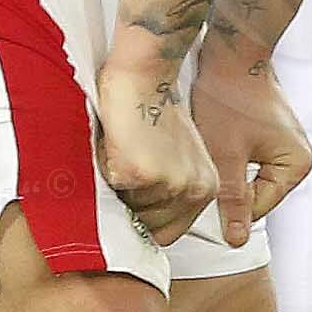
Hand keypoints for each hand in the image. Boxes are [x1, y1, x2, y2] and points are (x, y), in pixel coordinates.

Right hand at [93, 55, 219, 250]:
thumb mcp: (177, 160)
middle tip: (124, 174)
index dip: (145, 223)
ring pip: (127, 211)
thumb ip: (170, 192)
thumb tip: (144, 223)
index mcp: (206, 186)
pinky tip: (114, 150)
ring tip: (123, 158)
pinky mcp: (141, 174)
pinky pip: (110, 191)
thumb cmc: (155, 113)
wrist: (144, 79)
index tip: (130, 209)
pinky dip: (105, 175)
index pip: (171, 232)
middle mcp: (193, 189)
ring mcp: (168, 183)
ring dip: (116, 192)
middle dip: (129, 207)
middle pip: (148, 228)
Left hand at [190, 50, 311, 249]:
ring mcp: (287, 147)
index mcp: (296, 166)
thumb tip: (235, 240)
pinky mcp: (272, 138)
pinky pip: (249, 162)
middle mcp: (299, 158)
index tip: (200, 190)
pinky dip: (229, 158)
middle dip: (227, 186)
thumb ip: (232, 201)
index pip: (256, 209)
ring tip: (209, 152)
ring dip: (226, 172)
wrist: (231, 55)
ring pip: (249, 179)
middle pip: (255, 195)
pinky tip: (215, 142)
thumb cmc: (229, 99)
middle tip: (203, 167)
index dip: (224, 204)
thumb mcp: (225, 156)